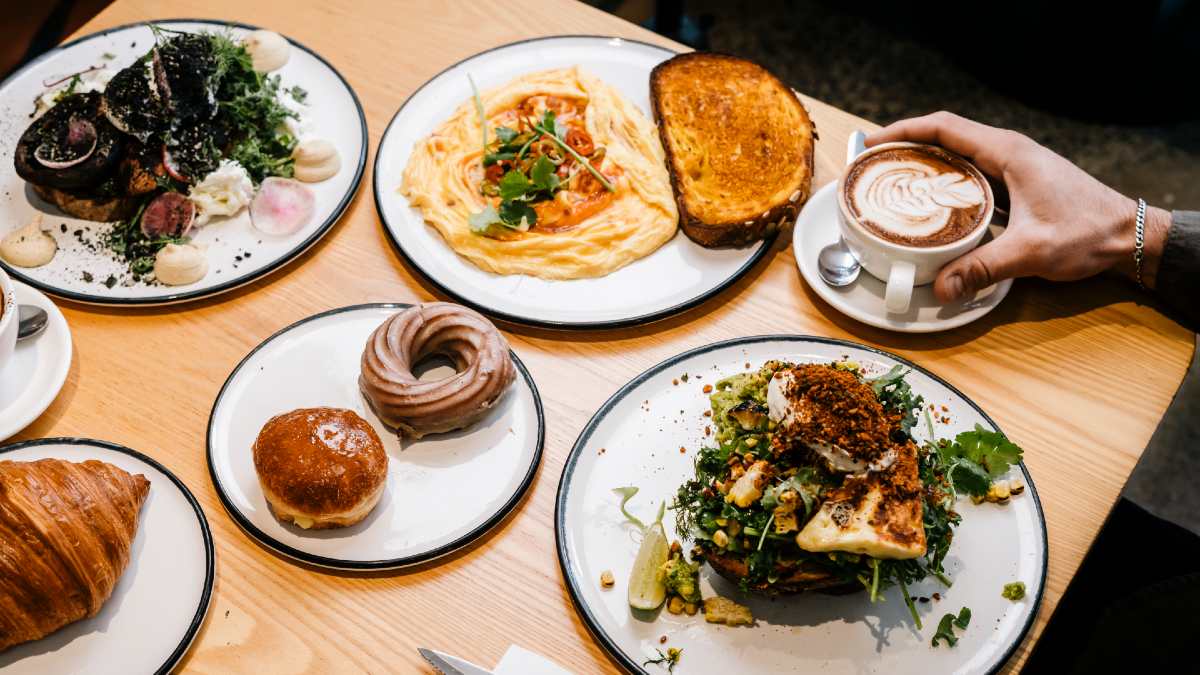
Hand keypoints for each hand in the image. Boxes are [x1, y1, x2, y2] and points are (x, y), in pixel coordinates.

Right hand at [866, 112, 1170, 300]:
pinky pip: (971, 173)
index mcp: (1007, 152)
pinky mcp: (1017, 183)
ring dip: (924, 163)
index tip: (873, 143)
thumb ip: (983, 268)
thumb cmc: (1089, 232)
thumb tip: (941, 288)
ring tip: (893, 182)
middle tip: (872, 166)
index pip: (944, 127)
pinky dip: (944, 181)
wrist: (1130, 235)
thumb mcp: (1031, 251)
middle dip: (905, 147)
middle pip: (944, 136)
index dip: (903, 131)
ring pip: (957, 154)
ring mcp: (1013, 166)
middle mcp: (1008, 151)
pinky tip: (930, 204)